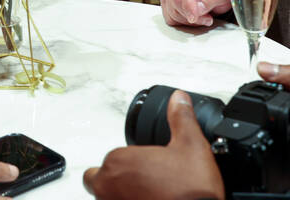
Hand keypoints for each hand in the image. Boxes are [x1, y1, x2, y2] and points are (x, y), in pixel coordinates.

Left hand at [83, 91, 223, 199]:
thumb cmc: (190, 193)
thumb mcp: (191, 147)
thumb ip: (181, 119)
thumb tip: (179, 99)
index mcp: (118, 162)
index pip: (110, 159)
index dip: (128, 162)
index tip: (146, 167)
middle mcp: (107, 188)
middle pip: (98, 181)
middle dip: (115, 180)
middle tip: (141, 182)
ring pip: (105, 198)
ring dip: (119, 194)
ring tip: (147, 194)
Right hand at [159, 0, 230, 26]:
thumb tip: (198, 8)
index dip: (189, 4)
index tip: (193, 17)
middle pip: (177, 0)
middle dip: (192, 15)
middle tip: (207, 18)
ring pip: (172, 11)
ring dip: (188, 20)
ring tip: (202, 16)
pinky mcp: (165, 0)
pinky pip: (169, 17)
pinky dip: (181, 22)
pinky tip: (191, 17)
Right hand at [258, 62, 289, 186]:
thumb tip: (267, 67)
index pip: (283, 85)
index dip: (266, 82)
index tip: (248, 82)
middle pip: (278, 110)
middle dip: (268, 111)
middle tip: (252, 108)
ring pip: (280, 133)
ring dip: (275, 134)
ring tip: (265, 130)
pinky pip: (287, 157)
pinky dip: (283, 156)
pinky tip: (282, 151)